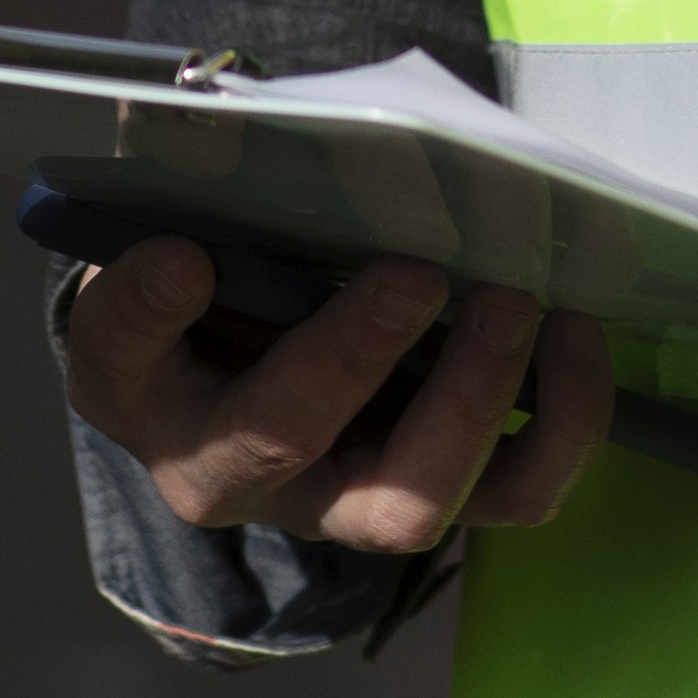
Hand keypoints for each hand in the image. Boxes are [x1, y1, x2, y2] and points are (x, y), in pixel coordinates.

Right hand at [61, 243, 612, 553]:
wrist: (265, 369)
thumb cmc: (217, 289)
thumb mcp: (177, 244)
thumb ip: (188, 214)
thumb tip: (210, 194)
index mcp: (150, 396)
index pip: (124, 354)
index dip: (147, 308)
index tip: (181, 255)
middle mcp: (240, 475)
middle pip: (280, 443)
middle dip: (351, 356)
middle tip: (414, 270)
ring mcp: (347, 503)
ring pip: (411, 504)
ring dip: (473, 400)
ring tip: (512, 301)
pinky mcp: (442, 496)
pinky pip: (515, 493)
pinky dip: (561, 419)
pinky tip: (573, 330)